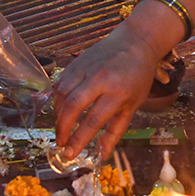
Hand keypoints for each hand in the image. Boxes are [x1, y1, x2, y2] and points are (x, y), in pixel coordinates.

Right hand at [54, 26, 161, 159]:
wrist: (136, 41)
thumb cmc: (138, 76)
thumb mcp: (133, 105)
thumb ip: (116, 131)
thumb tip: (102, 154)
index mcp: (118, 92)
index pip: (93, 120)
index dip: (78, 139)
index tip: (70, 154)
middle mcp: (100, 78)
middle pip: (73, 107)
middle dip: (62, 129)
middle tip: (61, 142)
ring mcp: (86, 67)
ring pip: (62, 94)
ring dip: (58, 115)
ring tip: (61, 128)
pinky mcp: (76, 61)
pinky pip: (60, 83)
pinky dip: (57, 99)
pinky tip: (61, 110)